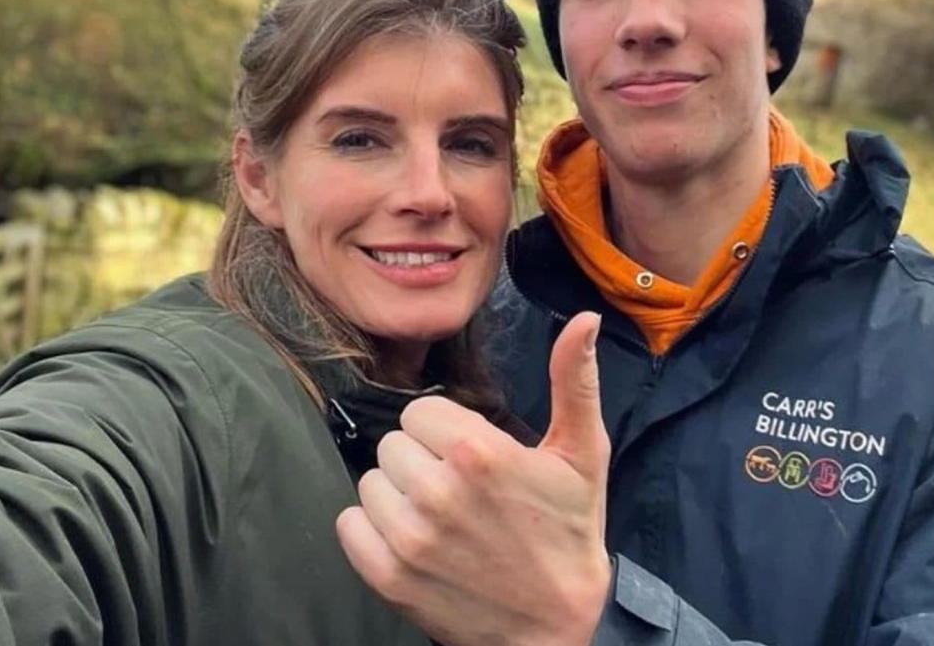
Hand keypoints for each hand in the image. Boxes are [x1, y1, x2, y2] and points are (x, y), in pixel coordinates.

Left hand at [336, 312, 611, 645]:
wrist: (558, 625)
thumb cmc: (569, 533)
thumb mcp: (582, 453)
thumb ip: (575, 380)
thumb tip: (584, 319)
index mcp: (480, 453)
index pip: (422, 411)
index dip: (446, 432)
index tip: (472, 457)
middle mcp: (438, 492)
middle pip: (393, 444)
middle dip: (422, 461)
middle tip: (459, 489)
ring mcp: (410, 538)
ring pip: (371, 482)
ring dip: (398, 495)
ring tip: (439, 516)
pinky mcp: (389, 577)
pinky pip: (349, 525)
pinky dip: (372, 530)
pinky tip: (413, 539)